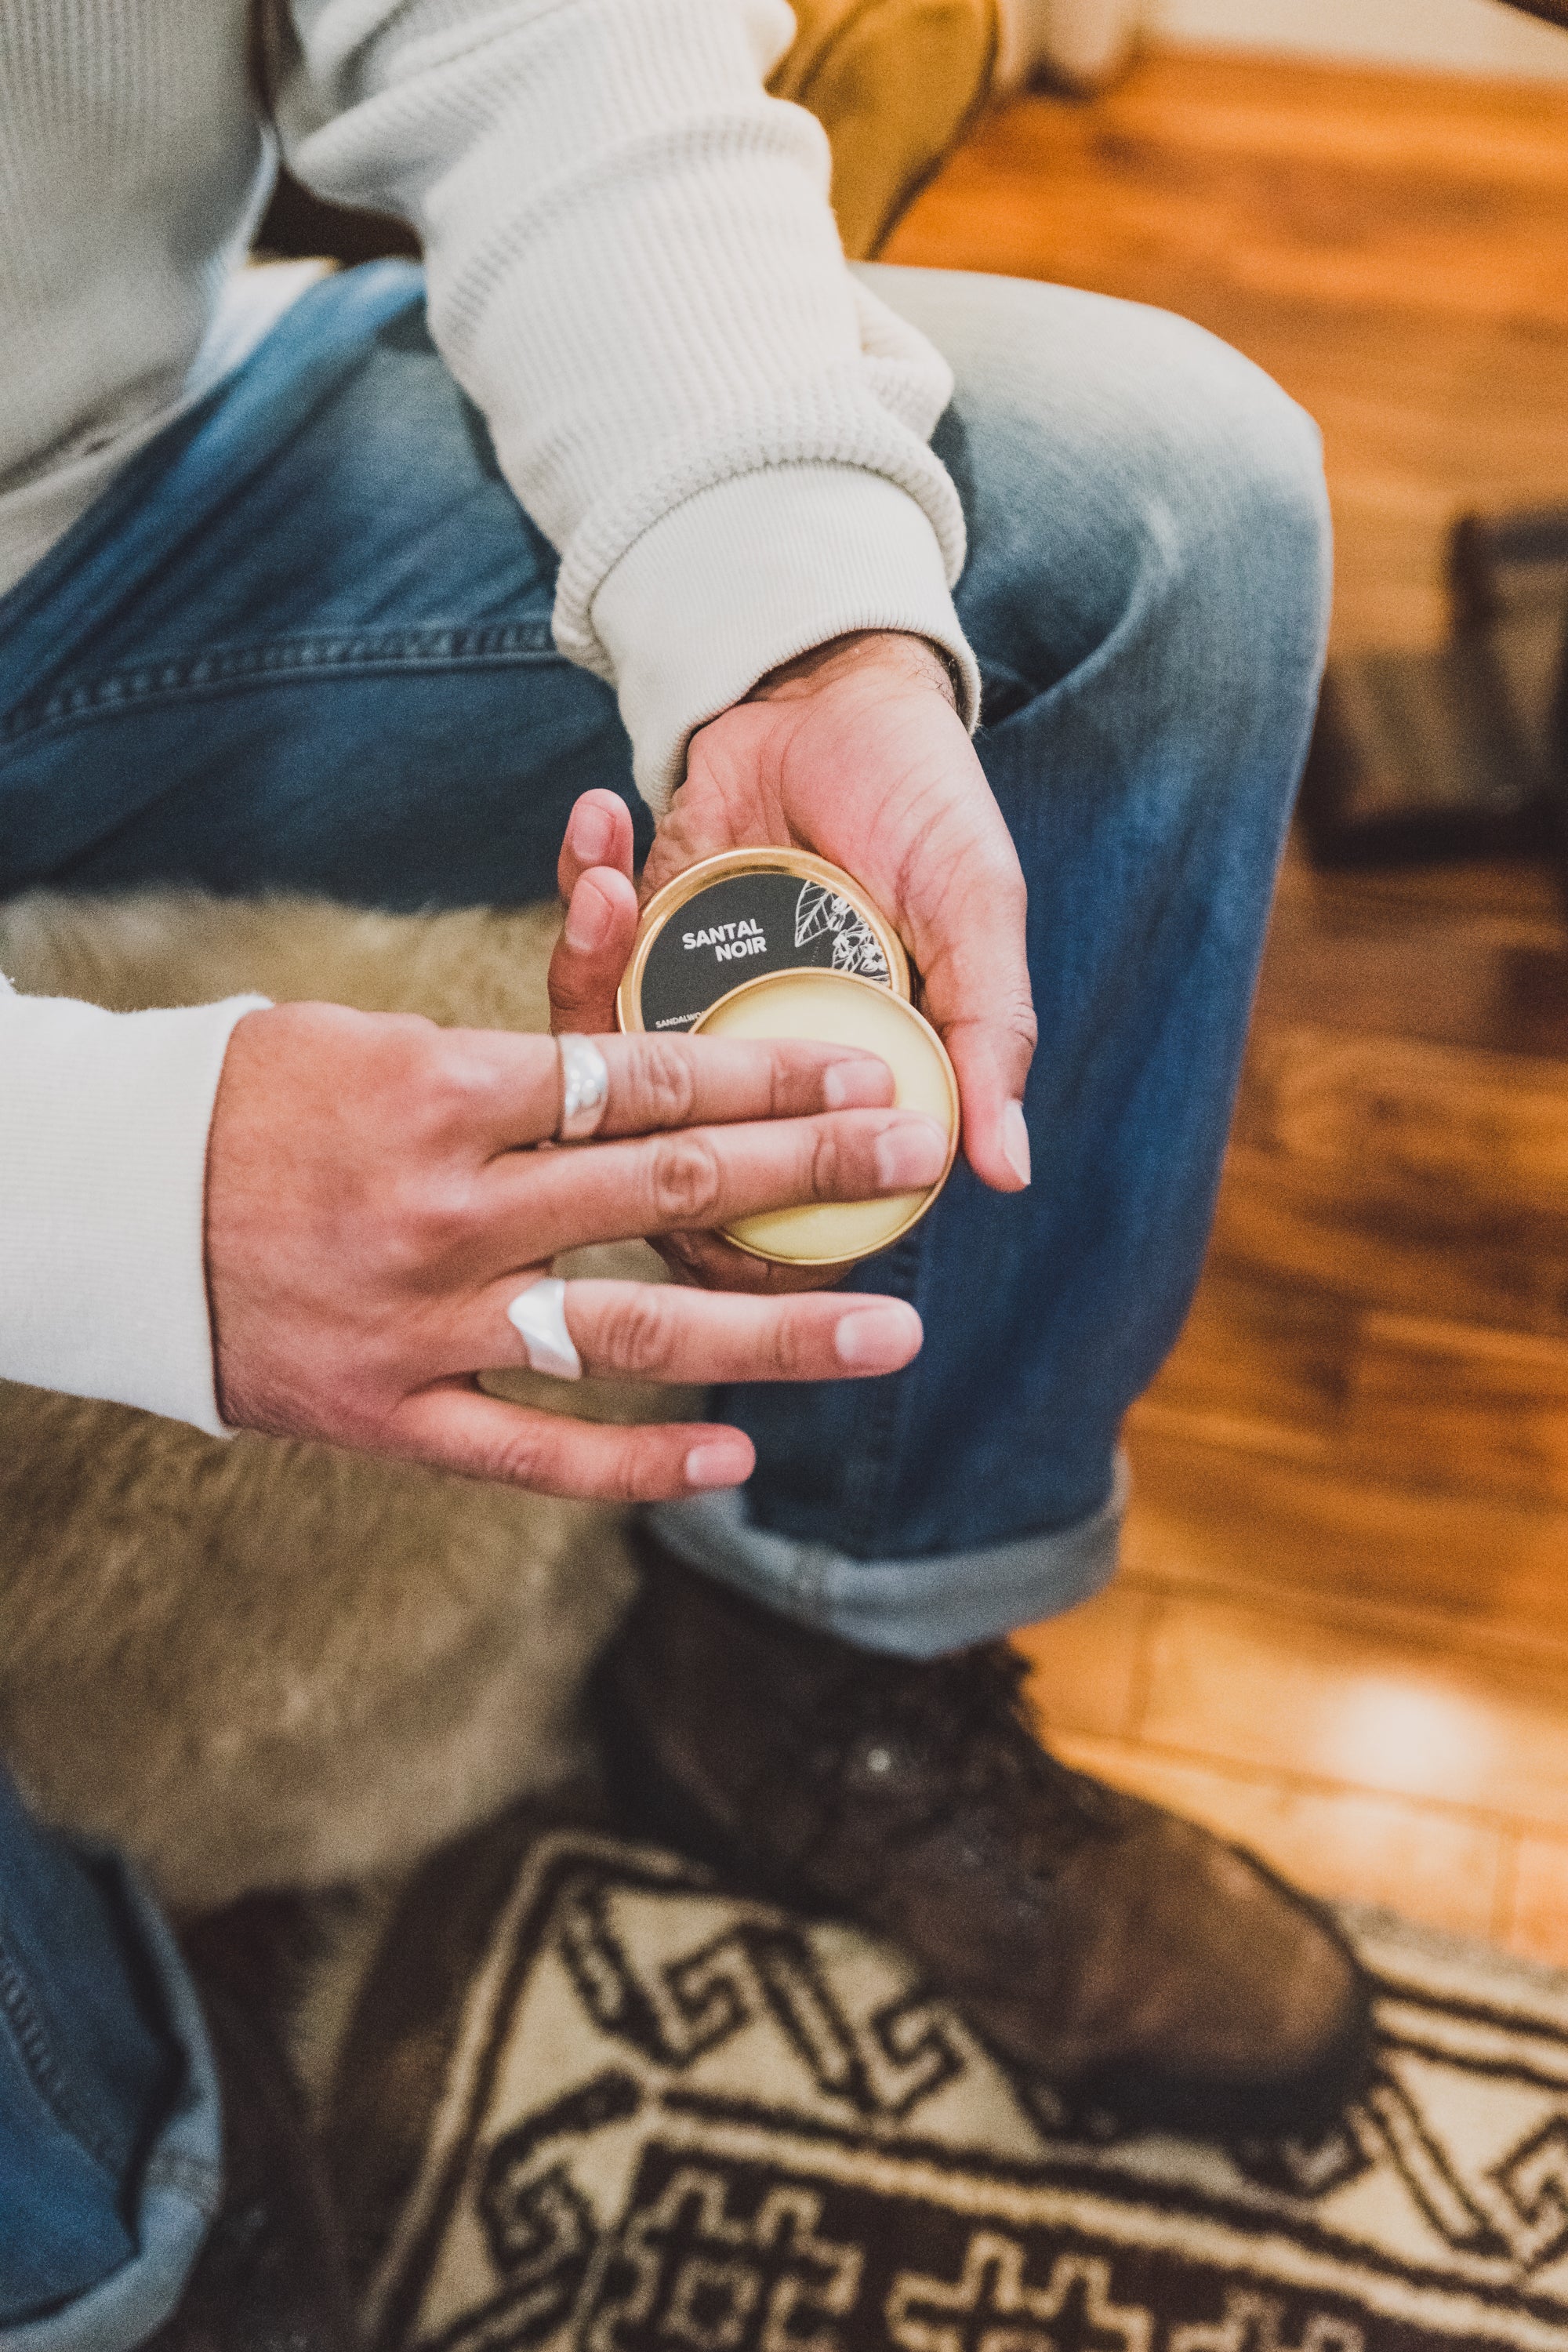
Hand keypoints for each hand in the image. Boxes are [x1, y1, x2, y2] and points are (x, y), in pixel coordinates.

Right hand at [205, 1003, 942, 1498]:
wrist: (102, 1208)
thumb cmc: (241, 1102)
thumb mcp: (366, 1044)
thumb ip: (498, 1070)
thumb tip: (618, 1080)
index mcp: (444, 1095)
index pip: (638, 1077)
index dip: (764, 1071)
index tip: (862, 1068)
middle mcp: (451, 1207)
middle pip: (665, 1185)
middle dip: (807, 1170)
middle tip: (917, 1163)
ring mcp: (426, 1320)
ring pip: (628, 1325)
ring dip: (771, 1329)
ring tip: (889, 1333)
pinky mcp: (390, 1414)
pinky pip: (532, 1447)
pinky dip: (633, 1458)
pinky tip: (732, 1457)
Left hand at [548, 632, 1034, 1288]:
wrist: (837, 689)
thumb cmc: (921, 802)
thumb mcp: (975, 912)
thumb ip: (988, 1035)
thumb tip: (1005, 1173)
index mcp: (845, 1090)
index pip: (790, 1210)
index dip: (747, 1232)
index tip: (713, 1200)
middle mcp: (760, 1070)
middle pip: (674, 1153)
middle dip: (639, 1097)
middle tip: (637, 1027)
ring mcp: (689, 1008)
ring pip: (608, 1064)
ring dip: (590, 971)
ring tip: (607, 886)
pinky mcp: (633, 938)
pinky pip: (581, 952)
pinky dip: (577, 891)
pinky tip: (599, 825)